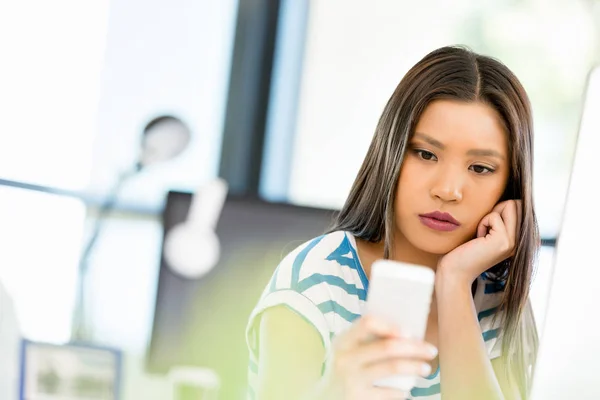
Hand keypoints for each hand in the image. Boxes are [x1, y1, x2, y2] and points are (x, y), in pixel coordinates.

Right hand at [319, 316, 437, 399]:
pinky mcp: (357, 398)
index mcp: (344, 340)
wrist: (324, 396)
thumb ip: (366, 338)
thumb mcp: (347, 349)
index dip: (390, 326)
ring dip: (414, 367)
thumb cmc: (344, 366)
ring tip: (426, 369)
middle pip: (387, 347)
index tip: (410, 331)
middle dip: (414, 348)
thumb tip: (406, 332)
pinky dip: (401, 391)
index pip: (367, 323)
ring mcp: (351, 379)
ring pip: (391, 368)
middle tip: (431, 350)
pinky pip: (387, 393)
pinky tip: (406, 390)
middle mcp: (345, 358)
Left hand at [437, 200, 521, 284]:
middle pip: (516, 204)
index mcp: (520, 239)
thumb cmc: (466, 250)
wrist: (455, 272)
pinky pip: (493, 216)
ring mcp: (515, 242)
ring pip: (510, 205)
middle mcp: (521, 241)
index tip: (488, 228)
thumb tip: (509, 198)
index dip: (499, 210)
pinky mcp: (504, 241)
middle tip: (484, 230)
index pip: (519, 206)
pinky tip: (478, 240)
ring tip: (482, 235)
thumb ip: (500, 218)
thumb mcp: (487, 231)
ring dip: (489, 216)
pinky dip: (482, 223)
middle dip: (495, 210)